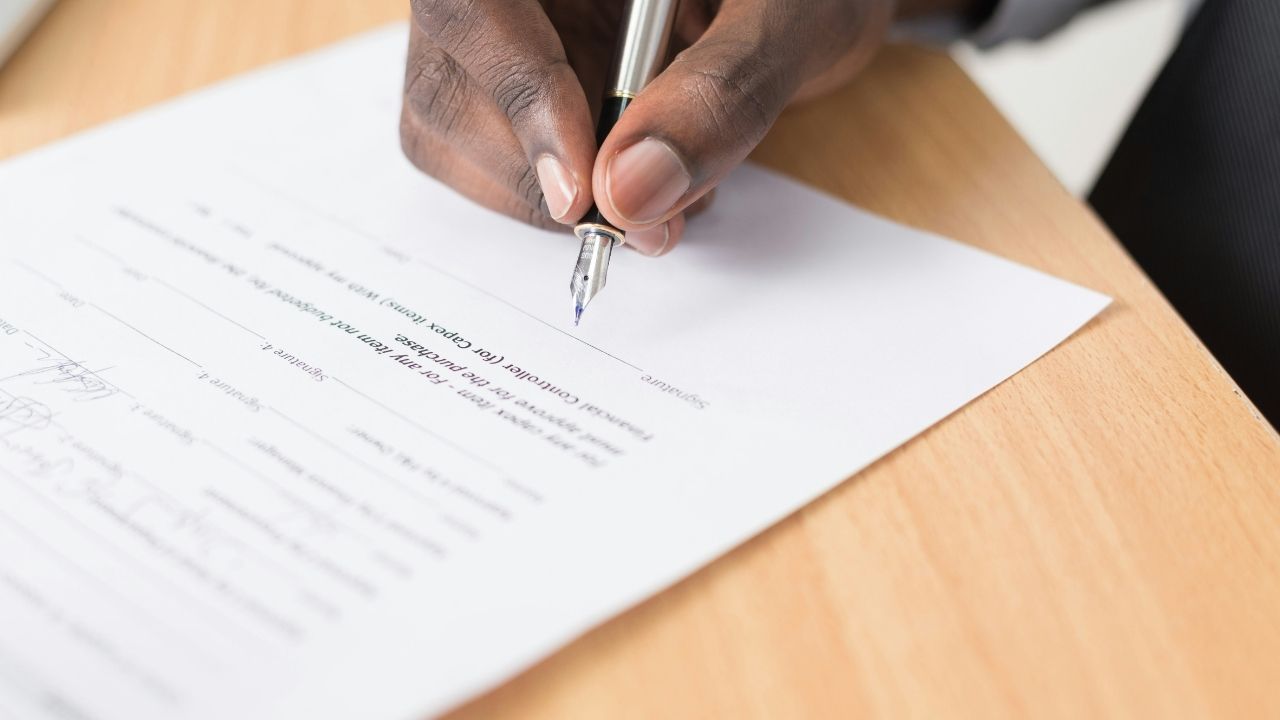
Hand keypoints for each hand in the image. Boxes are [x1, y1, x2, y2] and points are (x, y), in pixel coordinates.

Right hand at [400, 0, 902, 255]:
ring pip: (450, 131)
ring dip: (550, 198)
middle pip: (445, 82)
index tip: (584, 192)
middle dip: (542, 174)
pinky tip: (637, 180)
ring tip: (663, 194)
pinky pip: (491, 157)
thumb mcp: (794, 18)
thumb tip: (629, 192)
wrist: (807, 2)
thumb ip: (722, 92)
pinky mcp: (507, 85)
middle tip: (647, 221)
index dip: (515, 96)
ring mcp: (498, 33)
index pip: (470, 5)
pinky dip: (562, 199)